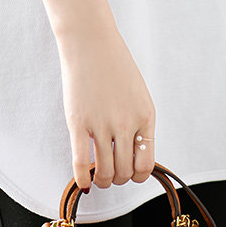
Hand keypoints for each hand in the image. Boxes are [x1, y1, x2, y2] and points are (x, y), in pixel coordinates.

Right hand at [57, 21, 156, 191]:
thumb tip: (132, 151)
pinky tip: (82, 183)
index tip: (129, 172)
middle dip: (118, 179)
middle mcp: (126, 124)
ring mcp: (102, 125)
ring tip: (97, 177)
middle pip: (125, 172)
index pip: (146, 164)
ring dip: (101, 181)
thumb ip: (138, 122)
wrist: (91, 42)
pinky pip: (81, 162)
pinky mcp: (79, 123)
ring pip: (105, 172)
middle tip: (110, 174)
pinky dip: (81, 179)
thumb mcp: (138, 94)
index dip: (137, 175)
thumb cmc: (114, 65)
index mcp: (145, 117)